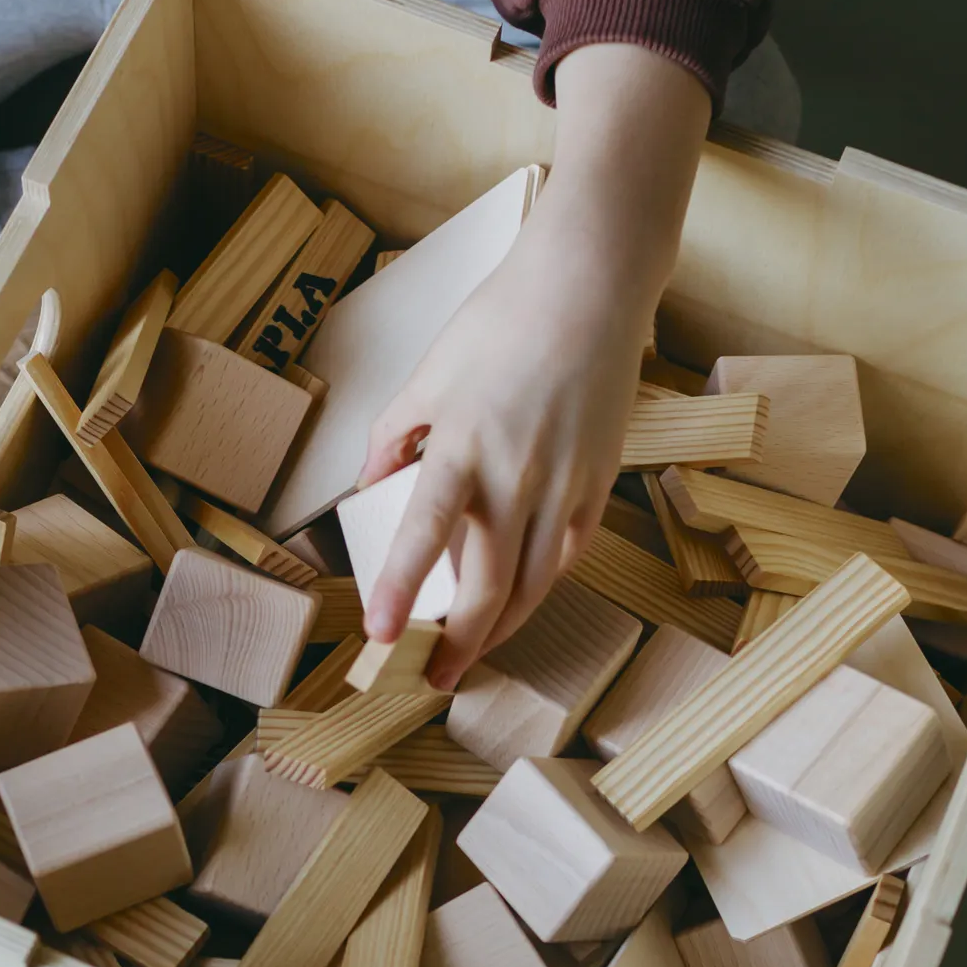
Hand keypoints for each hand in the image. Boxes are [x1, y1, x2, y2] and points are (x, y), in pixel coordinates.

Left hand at [358, 44, 711, 690]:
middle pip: (489, 585)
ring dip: (500, 629)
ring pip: (534, 583)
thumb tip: (369, 491)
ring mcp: (564, 484)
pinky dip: (538, 588)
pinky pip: (565, 556)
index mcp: (462, 446)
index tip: (378, 636)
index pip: (425, 534)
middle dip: (458, 642)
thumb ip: (390, 439)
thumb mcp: (425, 377)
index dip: (399, 590)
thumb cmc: (500, 325)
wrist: (589, 289)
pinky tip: (517, 605)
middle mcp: (516, 475)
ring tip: (470, 656)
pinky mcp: (597, 484)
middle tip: (432, 677)